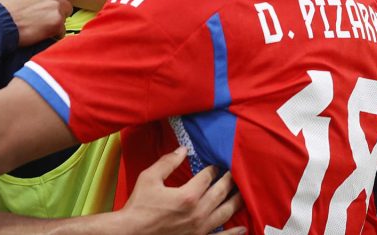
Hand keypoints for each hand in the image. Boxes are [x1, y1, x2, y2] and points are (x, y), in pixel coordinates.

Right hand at [0, 0, 71, 46]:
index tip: (46, 0)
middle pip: (66, 3)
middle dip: (58, 9)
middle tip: (44, 15)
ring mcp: (54, 11)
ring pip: (64, 17)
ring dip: (56, 21)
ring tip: (42, 25)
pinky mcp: (53, 26)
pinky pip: (61, 31)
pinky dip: (53, 34)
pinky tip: (42, 34)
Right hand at [117, 147, 244, 233]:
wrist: (133, 232)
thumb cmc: (139, 205)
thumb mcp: (149, 178)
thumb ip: (167, 162)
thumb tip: (183, 149)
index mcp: (187, 195)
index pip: (207, 178)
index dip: (213, 169)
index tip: (217, 164)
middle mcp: (198, 212)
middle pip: (220, 193)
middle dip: (229, 181)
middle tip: (235, 173)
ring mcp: (201, 228)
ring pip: (225, 213)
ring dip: (236, 202)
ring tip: (242, 194)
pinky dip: (234, 232)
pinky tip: (243, 227)